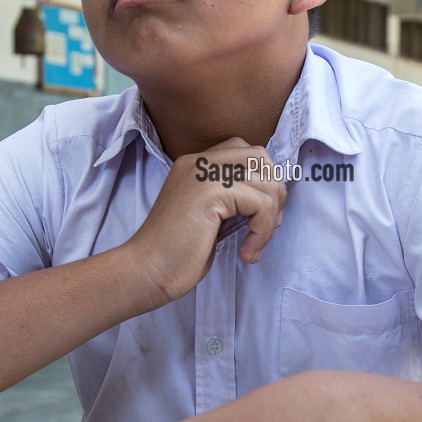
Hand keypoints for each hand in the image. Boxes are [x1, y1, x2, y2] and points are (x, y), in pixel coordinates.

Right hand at [126, 138, 286, 307]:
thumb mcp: (209, 216)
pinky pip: (261, 203)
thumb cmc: (177, 253)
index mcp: (196, 165)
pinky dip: (262, 232)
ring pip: (267, 180)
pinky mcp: (211, 192)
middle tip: (265, 227)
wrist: (147, 271)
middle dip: (274, 193)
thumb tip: (274, 198)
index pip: (245, 151)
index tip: (260, 215)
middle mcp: (199, 161)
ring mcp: (204, 173)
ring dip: (270, 218)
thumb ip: (232, 199)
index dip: (263, 179)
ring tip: (253, 244)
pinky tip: (247, 252)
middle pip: (260, 157)